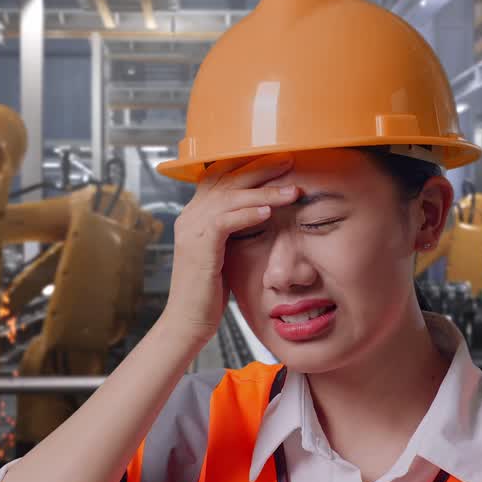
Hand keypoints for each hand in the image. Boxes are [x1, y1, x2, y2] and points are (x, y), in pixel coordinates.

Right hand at [162, 154, 298, 342]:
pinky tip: (268, 211)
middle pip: (226, 179)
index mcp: (194, 214)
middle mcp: (190, 216)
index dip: (246, 164)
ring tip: (292, 190)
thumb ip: (235, 230)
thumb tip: (261, 214)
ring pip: (230, 197)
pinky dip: (248, 214)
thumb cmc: (210, 291)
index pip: (218, 176)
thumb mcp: (224, 252)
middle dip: (260, 168)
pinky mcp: (199, 247)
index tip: (277, 159)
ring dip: (265, 191)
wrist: (188, 321)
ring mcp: (191, 230)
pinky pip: (225, 221)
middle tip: (289, 161)